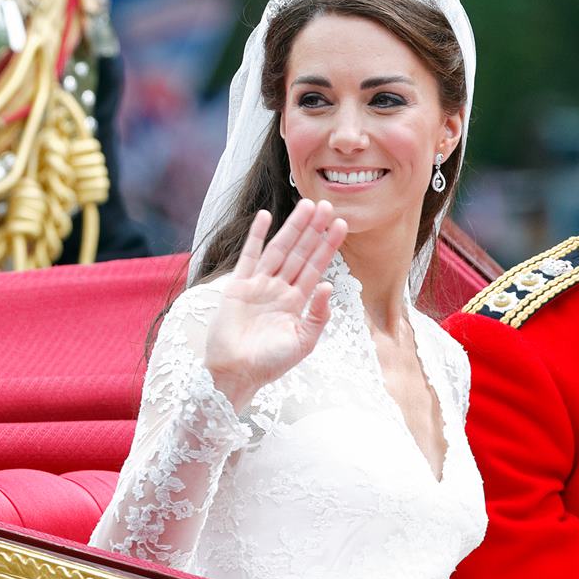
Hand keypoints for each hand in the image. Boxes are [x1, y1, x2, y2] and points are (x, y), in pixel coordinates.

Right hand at [204, 199, 347, 411]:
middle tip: (328, 205)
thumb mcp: (304, 342)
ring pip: (280, 249)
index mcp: (297, 301)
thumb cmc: (270, 363)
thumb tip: (328, 284)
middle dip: (314, 230)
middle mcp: (280, 289)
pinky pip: (249, 256)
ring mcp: (259, 285)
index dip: (328, 246)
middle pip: (300, 252)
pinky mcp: (238, 286)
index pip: (316, 267)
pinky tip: (266, 217)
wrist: (236, 374)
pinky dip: (257, 236)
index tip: (342, 225)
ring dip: (293, 227)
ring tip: (307, 205)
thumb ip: (318, 314)